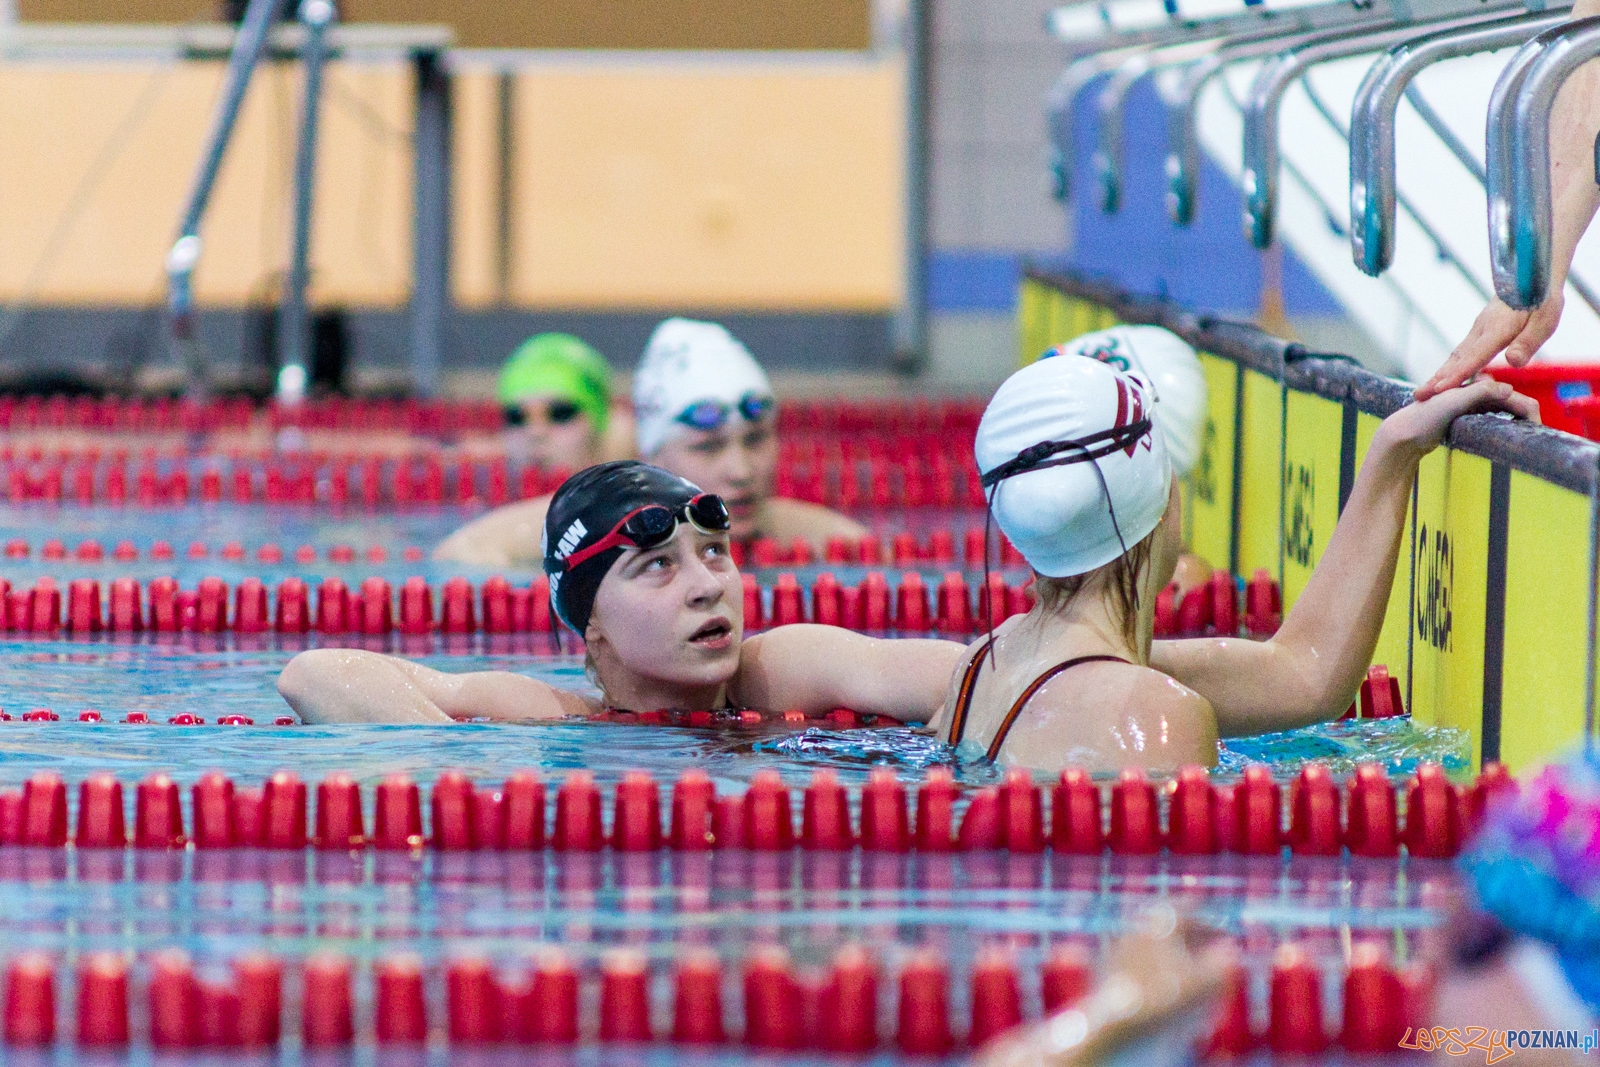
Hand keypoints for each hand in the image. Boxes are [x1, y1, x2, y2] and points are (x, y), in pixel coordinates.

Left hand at [1381, 378, 1541, 459]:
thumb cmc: (1422, 419)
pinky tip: (1510, 438)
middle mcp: (1475, 391)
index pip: (1512, 396)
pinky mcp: (1464, 418)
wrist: (1400, 436)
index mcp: (1475, 385)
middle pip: (1511, 403)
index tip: (1538, 429)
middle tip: (1540, 436)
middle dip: (1527, 417)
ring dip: (1518, 422)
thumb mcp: (1451, 403)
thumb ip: (1478, 393)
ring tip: (1530, 438)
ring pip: (1503, 412)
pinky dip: (1504, 427)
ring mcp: (1470, 405)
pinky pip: (1491, 421)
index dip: (1529, 411)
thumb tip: (1509, 390)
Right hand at [1415, 293, 1562, 399]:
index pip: (1474, 356)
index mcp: (1497, 329)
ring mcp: (1478, 328)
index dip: (1457, 374)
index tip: (1439, 390)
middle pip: (1456, 358)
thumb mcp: (1545, 321)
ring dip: (1440, 373)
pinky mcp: (1479, 329)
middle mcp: (1481, 329)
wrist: (1531, 274)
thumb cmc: (1542, 299)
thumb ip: (1528, 342)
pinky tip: (1446, 375)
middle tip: (1419, 396)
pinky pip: (1461, 350)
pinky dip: (1450, 365)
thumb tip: (1513, 362)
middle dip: (1437, 378)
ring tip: (1426, 390)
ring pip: (1456, 355)